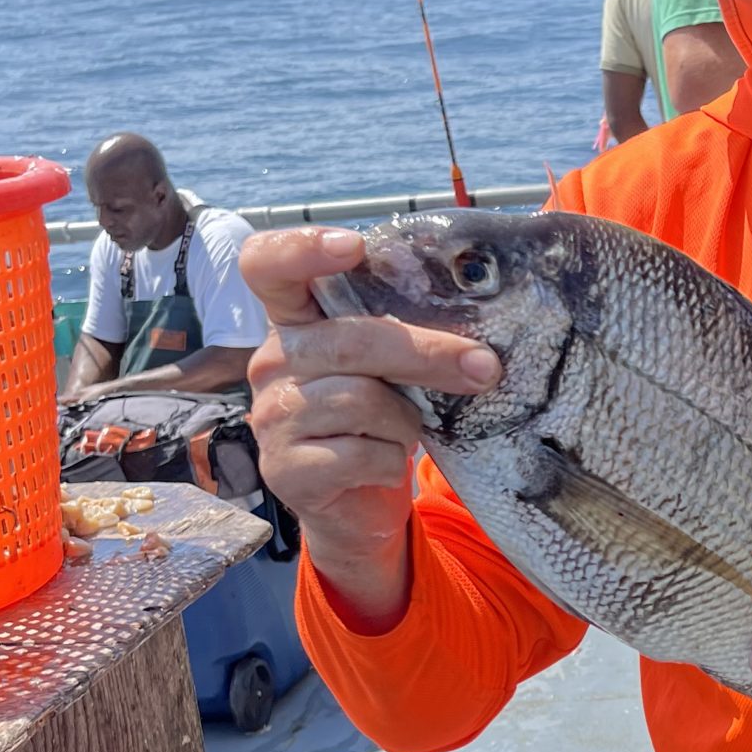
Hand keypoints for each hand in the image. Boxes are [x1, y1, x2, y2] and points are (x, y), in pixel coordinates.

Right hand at [240, 226, 500, 625]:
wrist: (359, 506)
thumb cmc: (380, 420)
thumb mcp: (390, 367)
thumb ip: (405, 333)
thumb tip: (480, 323)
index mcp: (294, 321)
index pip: (267, 265)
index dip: (301, 248)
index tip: (352, 246)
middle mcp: (272, 361)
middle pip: (350, 341)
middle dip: (427, 354)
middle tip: (483, 367)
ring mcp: (271, 416)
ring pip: (361, 400)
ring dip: (405, 422)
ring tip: (407, 432)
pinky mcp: (285, 469)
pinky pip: (359, 454)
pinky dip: (389, 461)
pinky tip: (385, 465)